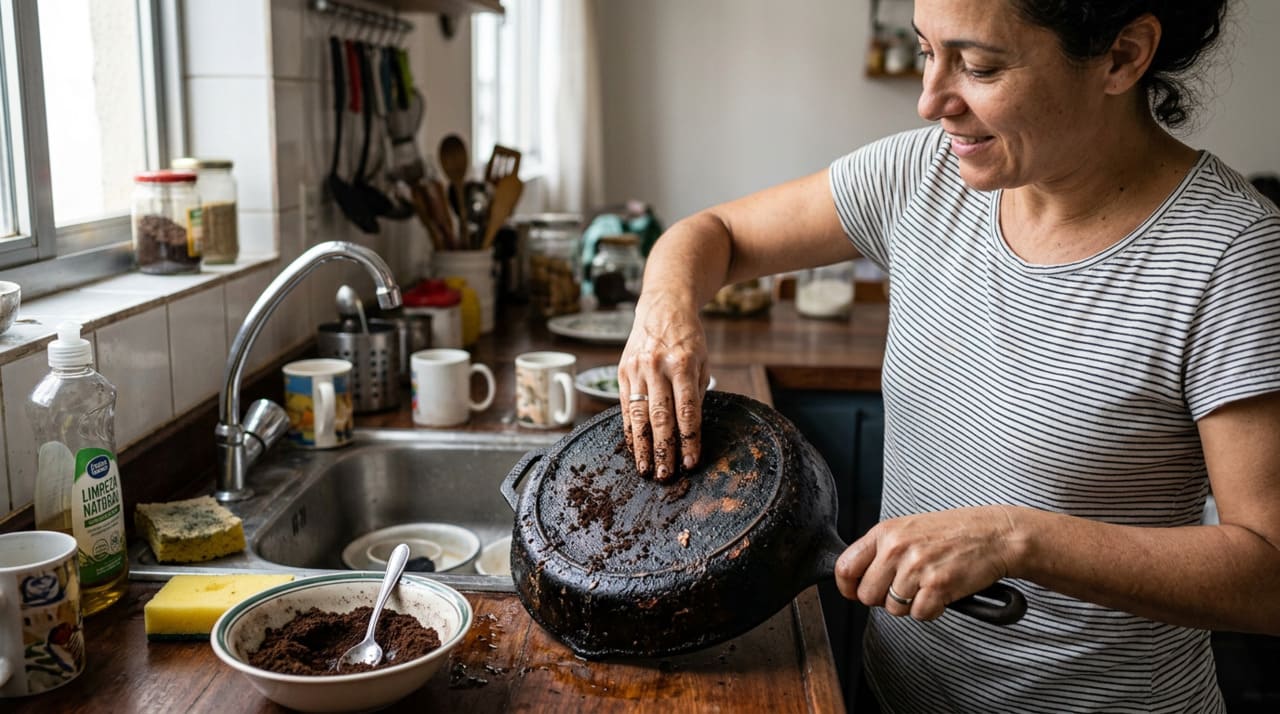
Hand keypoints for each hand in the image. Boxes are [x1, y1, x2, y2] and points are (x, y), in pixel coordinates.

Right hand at [617, 292, 709, 480]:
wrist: (662, 307)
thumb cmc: (688, 339)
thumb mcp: (702, 362)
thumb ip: (696, 394)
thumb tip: (689, 431)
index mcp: (683, 363)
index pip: (687, 409)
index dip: (689, 438)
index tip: (691, 462)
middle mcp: (657, 366)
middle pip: (660, 416)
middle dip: (664, 449)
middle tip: (666, 474)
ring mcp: (636, 369)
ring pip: (639, 415)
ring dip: (642, 446)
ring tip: (646, 469)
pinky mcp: (622, 372)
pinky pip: (626, 407)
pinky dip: (630, 430)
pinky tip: (634, 447)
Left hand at [834, 506, 1015, 619]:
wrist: (995, 534)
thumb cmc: (955, 532)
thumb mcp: (910, 528)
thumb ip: (883, 550)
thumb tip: (859, 578)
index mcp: (885, 532)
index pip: (845, 567)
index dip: (848, 587)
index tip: (857, 592)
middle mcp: (897, 548)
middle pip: (867, 595)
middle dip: (883, 599)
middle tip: (905, 590)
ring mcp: (916, 567)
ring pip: (893, 608)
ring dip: (911, 604)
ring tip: (929, 585)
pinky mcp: (937, 586)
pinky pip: (919, 614)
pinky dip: (932, 610)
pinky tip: (942, 593)